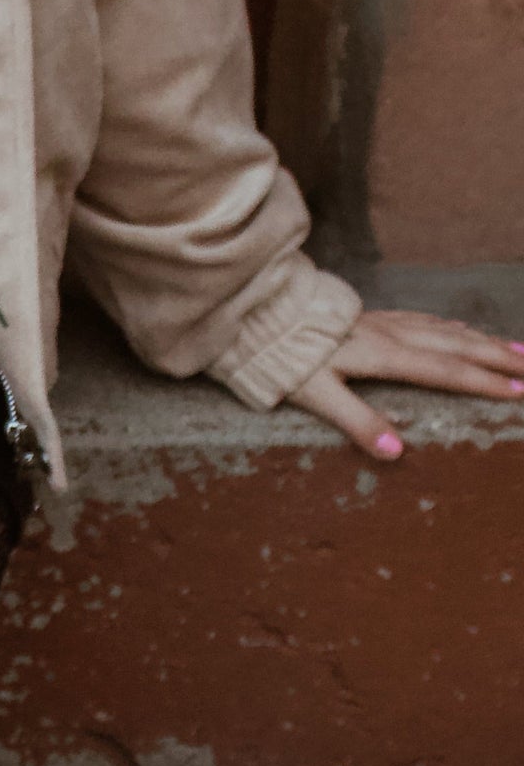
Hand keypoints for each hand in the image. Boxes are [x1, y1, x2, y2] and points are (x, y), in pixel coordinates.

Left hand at [287, 310, 523, 460]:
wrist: (268, 315)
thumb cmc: (288, 360)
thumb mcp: (318, 396)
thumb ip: (358, 423)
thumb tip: (397, 451)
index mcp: (386, 356)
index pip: (446, 373)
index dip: (484, 384)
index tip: (519, 394)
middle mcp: (395, 335)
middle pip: (460, 348)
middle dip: (501, 361)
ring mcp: (389, 323)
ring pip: (450, 332)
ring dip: (486, 343)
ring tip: (519, 351)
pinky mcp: (378, 318)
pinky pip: (430, 322)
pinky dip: (456, 329)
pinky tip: (467, 332)